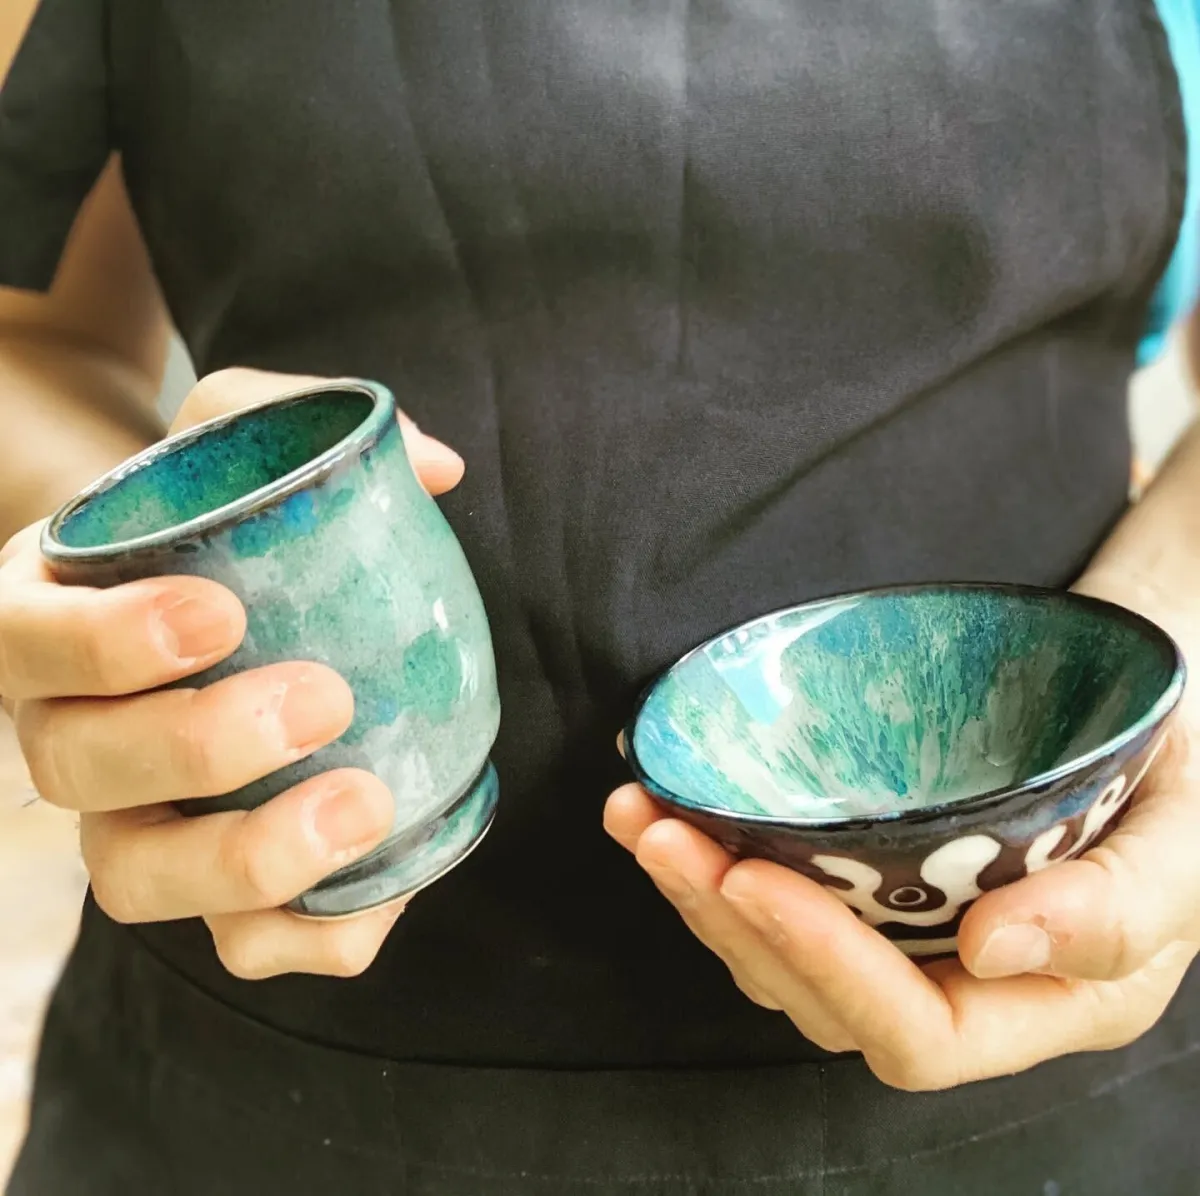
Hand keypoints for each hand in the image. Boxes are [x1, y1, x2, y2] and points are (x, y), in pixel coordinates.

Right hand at [0, 368, 464, 978]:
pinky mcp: (209, 883)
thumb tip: (437, 466)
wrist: (216, 609)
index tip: (217, 615)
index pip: (25, 642)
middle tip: (321, 698)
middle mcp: (69, 733)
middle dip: (195, 745)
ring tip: (365, 804)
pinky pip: (237, 943)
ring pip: (141, 880)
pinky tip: (386, 887)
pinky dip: (308, 933)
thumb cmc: (214, 526)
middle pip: (78, 773)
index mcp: (48, 621)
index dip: (103, 643)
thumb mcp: (235, 442)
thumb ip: (304, 421)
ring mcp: (131, 821)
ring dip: (247, 860)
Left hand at [605, 580, 1199, 1090]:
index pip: (916, 1033)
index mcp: (1045, 1002)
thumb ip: (1116, 910)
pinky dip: (720, 854)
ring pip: (785, 952)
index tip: (752, 879)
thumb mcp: (1190, 844)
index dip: (827, 969)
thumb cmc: (1189, 777)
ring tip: (639, 819)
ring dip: (701, 892)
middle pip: (823, 999)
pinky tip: (670, 806)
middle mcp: (963, 981)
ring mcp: (911, 927)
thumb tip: (992, 946)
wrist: (1156, 703)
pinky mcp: (879, 871)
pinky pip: (787, 889)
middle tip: (663, 837)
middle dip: (731, 926)